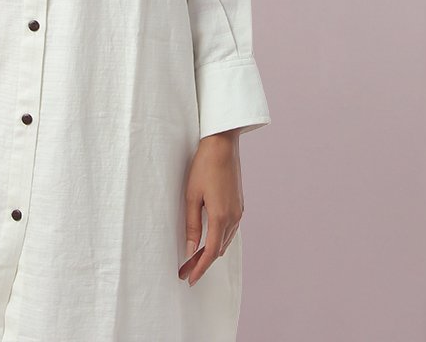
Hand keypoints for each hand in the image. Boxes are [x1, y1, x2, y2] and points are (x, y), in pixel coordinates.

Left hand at [178, 130, 243, 285]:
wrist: (222, 146)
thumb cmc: (203, 167)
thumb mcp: (191, 195)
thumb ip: (192, 224)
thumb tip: (191, 249)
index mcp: (221, 217)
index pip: (210, 253)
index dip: (199, 268)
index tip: (189, 279)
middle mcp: (233, 218)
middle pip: (218, 249)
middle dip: (202, 262)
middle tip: (185, 270)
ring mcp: (239, 211)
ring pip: (225, 241)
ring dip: (211, 251)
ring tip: (194, 258)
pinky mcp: (239, 205)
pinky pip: (230, 230)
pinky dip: (219, 239)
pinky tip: (209, 238)